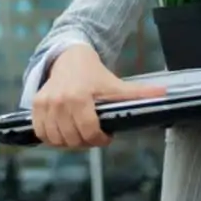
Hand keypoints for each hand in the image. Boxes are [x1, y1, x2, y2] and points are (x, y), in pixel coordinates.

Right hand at [32, 43, 165, 147]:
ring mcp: (45, 104)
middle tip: (93, 134)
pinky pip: (42, 133)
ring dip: (69, 142)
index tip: (105, 136)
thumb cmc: (95, 75)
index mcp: (79, 97)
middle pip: (72, 139)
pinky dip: (52, 137)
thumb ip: (139, 93)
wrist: (70, 58)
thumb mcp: (117, 85)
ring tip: (80, 133)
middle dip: (85, 142)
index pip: (88, 131)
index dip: (98, 139)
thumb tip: (165, 94)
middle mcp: (59, 101)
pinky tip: (65, 130)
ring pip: (56, 140)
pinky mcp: (35, 106)